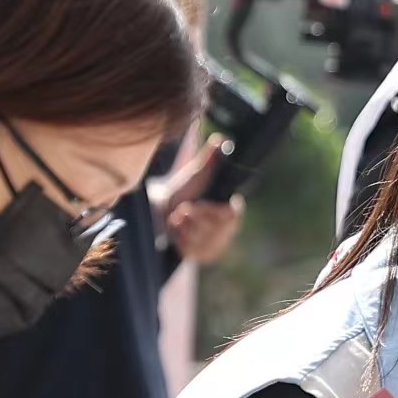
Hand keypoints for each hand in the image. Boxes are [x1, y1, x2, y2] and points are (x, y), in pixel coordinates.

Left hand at [158, 143, 244, 267]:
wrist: (164, 210)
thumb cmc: (184, 190)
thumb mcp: (196, 174)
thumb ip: (209, 159)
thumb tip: (220, 140)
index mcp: (233, 209)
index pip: (231, 214)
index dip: (210, 210)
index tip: (196, 203)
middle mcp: (229, 230)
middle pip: (212, 228)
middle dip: (193, 217)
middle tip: (183, 209)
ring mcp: (217, 245)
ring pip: (200, 239)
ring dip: (184, 227)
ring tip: (179, 219)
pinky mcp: (204, 257)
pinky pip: (192, 251)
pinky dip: (179, 239)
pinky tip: (177, 232)